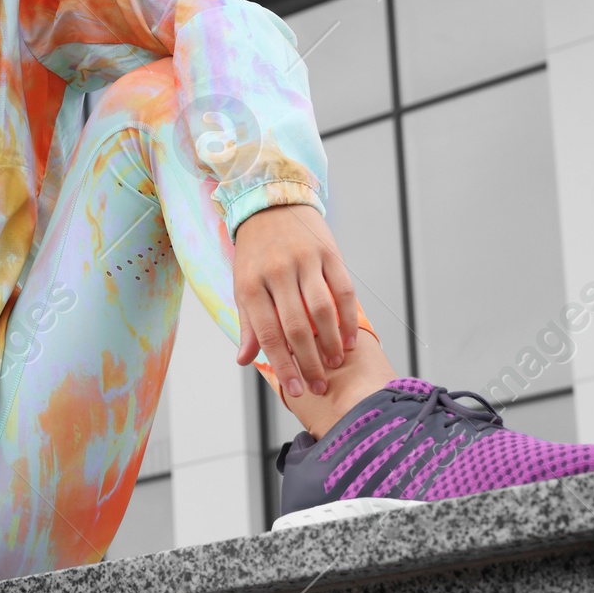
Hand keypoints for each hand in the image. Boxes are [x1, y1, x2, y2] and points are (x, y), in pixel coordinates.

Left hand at [233, 204, 359, 398]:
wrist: (270, 202)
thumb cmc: (255, 253)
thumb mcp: (242, 285)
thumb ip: (248, 324)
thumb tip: (244, 360)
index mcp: (251, 285)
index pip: (269, 335)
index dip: (283, 366)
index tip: (296, 390)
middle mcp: (277, 273)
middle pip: (297, 327)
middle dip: (309, 362)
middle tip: (319, 386)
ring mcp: (304, 261)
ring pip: (322, 310)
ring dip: (331, 343)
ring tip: (335, 365)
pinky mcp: (328, 252)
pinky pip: (343, 290)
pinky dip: (349, 318)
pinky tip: (351, 339)